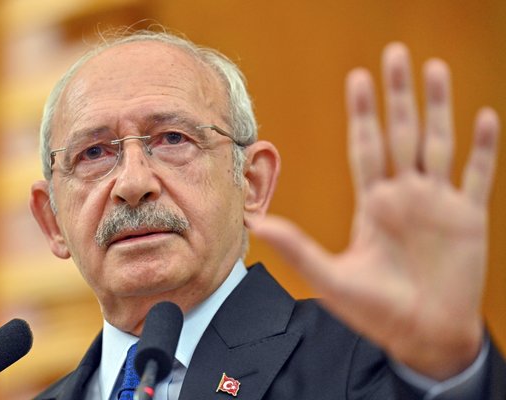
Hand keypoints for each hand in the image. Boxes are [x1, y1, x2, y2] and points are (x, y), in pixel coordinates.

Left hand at [252, 43, 499, 379]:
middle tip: (395, 54)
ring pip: (438, 142)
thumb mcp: (332, 279)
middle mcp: (404, 195)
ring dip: (438, 106)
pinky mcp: (469, 218)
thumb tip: (255, 223)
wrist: (423, 336)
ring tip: (434, 69)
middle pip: (401, 133)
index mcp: (373, 204)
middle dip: (398, 95)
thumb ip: (297, 248)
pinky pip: (478, 174)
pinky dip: (483, 147)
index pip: (365, 146)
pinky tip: (485, 116)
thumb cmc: (377, 311)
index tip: (357, 78)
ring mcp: (438, 203)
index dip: (362, 113)